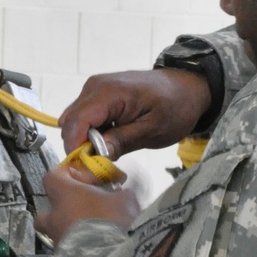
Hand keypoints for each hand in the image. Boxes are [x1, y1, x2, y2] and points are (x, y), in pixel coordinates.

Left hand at [38, 164, 140, 246]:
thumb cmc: (113, 221)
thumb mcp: (126, 200)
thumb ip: (122, 194)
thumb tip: (124, 192)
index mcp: (65, 195)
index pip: (53, 177)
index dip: (68, 176)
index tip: (88, 181)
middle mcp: (54, 216)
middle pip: (46, 210)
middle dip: (60, 209)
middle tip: (81, 210)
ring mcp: (56, 240)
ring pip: (56, 231)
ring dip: (70, 229)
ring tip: (92, 232)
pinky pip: (66, 249)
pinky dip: (77, 247)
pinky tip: (94, 249)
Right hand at [59, 69, 211, 159]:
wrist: (187, 87)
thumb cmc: (176, 106)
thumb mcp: (152, 130)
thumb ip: (121, 142)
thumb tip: (94, 158)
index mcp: (109, 92)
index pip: (76, 123)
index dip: (75, 149)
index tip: (86, 170)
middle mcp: (95, 87)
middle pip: (70, 124)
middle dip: (79, 148)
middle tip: (99, 167)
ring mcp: (94, 89)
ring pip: (73, 123)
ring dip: (84, 142)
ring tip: (107, 154)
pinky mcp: (97, 95)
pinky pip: (83, 118)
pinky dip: (90, 134)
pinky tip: (108, 142)